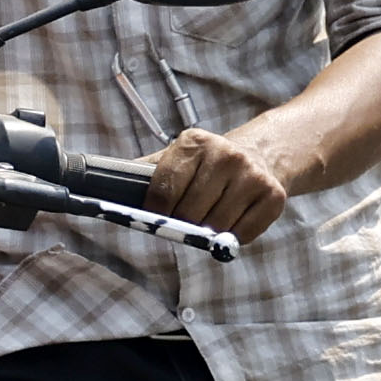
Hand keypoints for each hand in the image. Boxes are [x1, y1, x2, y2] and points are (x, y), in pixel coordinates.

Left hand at [148, 127, 291, 242]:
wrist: (263, 154)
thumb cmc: (208, 164)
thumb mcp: (177, 158)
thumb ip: (145, 173)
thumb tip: (107, 186)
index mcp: (193, 143)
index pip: (164, 191)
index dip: (156, 214)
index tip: (157, 219)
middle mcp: (225, 154)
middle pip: (189, 213)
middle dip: (183, 224)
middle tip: (188, 219)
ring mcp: (251, 175)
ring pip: (215, 227)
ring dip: (208, 232)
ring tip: (211, 217)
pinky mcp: (273, 196)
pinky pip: (242, 235)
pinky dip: (233, 238)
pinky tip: (233, 220)